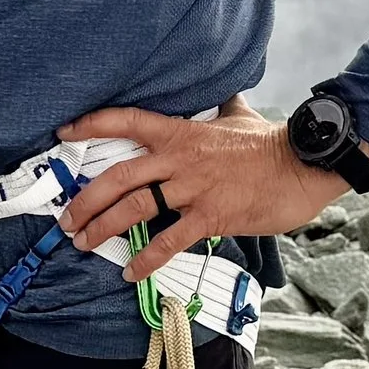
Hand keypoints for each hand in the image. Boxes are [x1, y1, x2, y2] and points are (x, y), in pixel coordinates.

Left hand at [55, 99, 368, 286]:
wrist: (305, 164)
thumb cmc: (272, 142)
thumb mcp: (240, 116)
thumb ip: (223, 108)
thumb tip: (225, 95)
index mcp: (182, 132)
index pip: (128, 121)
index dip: (92, 124)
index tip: (64, 132)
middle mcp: (180, 158)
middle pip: (119, 176)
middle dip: (87, 199)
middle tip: (67, 218)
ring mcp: (194, 188)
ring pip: (135, 208)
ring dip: (104, 227)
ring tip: (84, 242)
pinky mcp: (211, 216)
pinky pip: (170, 240)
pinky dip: (146, 259)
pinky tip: (131, 272)